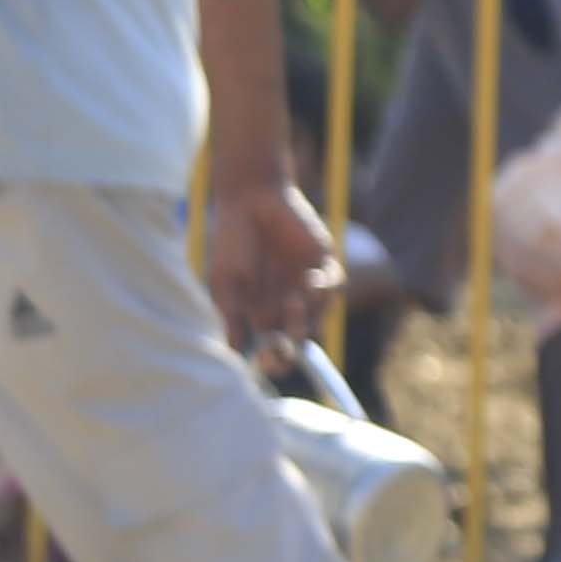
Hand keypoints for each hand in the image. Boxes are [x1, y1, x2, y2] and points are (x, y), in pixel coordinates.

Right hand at [204, 163, 341, 349]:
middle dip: (295, 341)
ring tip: (296, 297)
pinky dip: (326, 290)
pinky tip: (313, 280)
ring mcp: (306, 286)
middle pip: (299, 339)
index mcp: (260, 315)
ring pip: (319, 317)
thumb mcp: (226, 283)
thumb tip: (235, 353)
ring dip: (310, 315)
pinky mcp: (322, 264)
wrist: (251, 200)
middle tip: (284, 336)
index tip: (268, 358)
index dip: (275, 361)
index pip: (274, 350)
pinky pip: (334, 287)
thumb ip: (232, 317)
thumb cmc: (232, 242)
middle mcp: (285, 305)